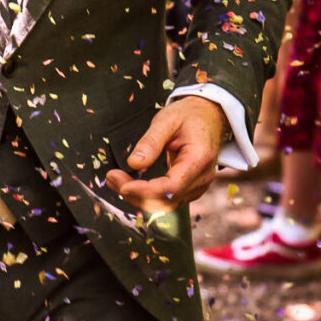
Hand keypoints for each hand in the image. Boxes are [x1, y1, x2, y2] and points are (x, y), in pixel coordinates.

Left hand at [107, 94, 227, 212]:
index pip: (171, 187)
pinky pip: (168, 200)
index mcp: (198, 159)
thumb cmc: (188, 116)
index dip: (144, 190)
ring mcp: (199, 186)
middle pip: (166, 200)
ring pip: (166, 204)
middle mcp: (202, 178)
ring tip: (116, 180)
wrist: (209, 116)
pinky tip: (130, 184)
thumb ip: (151, 142)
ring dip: (138, 197)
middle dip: (135, 195)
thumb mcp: (167, 120)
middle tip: (111, 178)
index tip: (120, 183)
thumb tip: (133, 164)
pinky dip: (147, 196)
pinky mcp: (191, 188)